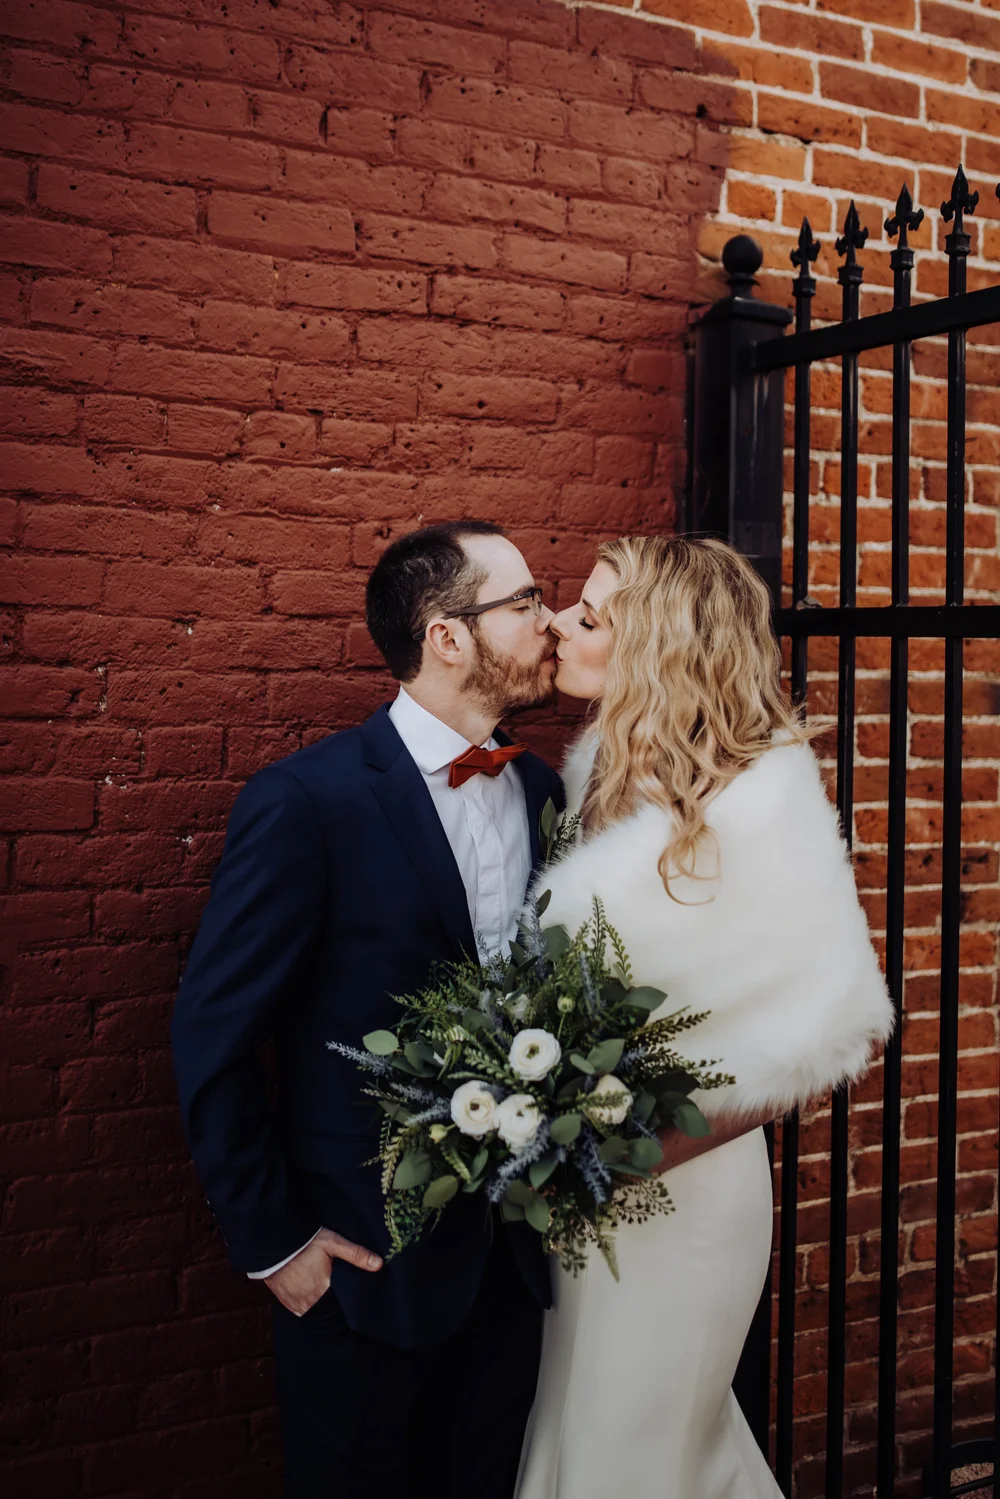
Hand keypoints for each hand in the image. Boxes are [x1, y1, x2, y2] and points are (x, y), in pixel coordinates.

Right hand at [265, 1228, 382, 1316]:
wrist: (272, 1242)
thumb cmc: (303, 1242)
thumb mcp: (332, 1243)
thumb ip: (355, 1254)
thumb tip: (380, 1265)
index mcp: (324, 1290)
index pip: (343, 1306)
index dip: (349, 1303)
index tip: (355, 1299)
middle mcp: (309, 1302)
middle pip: (329, 1310)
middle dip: (337, 1305)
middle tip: (341, 1294)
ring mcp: (296, 1304)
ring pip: (315, 1312)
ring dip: (321, 1306)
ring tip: (327, 1294)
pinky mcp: (285, 1302)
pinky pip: (301, 1310)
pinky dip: (308, 1304)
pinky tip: (312, 1293)